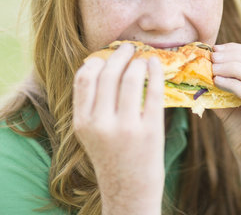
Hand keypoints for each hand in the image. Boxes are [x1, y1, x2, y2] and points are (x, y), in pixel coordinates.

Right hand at [73, 43, 164, 214]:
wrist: (129, 193)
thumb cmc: (112, 158)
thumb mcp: (91, 134)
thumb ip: (92, 105)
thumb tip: (99, 66)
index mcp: (82, 123)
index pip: (84, 78)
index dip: (97, 60)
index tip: (107, 54)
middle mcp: (101, 124)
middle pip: (109, 74)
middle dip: (120, 54)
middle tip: (129, 47)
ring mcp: (126, 128)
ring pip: (131, 79)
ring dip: (139, 62)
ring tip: (144, 58)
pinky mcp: (150, 131)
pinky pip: (154, 92)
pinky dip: (156, 73)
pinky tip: (157, 65)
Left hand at [211, 43, 240, 212]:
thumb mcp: (232, 105)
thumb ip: (223, 86)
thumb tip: (200, 67)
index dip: (235, 49)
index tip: (214, 49)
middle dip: (232, 56)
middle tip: (211, 57)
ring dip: (232, 68)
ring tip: (212, 68)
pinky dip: (235, 86)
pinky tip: (219, 82)